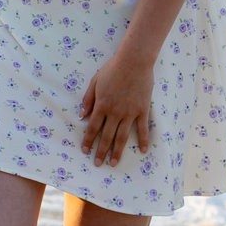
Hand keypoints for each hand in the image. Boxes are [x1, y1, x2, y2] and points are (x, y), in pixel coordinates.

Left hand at [78, 51, 152, 165]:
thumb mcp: (95, 82)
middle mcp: (114, 112)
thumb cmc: (112, 69)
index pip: (92, 127)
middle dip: (101, 151)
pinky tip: (143, 151)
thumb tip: (82, 116)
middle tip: (98, 164)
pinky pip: (143, 129)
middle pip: (106, 136)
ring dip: (117, 151)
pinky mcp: (142, 110)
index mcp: (102, 105)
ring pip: (122, 137)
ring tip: (114, 163)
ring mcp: (129, 113)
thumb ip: (88, 99)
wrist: (134, 61)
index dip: (88, 140)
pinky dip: (143, 140)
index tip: (85, 151)